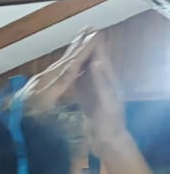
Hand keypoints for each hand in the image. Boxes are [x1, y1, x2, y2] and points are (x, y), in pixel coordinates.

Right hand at [72, 37, 124, 153]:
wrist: (107, 143)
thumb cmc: (109, 123)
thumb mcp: (106, 102)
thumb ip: (101, 82)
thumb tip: (95, 61)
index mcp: (107, 81)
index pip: (100, 58)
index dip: (95, 44)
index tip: (89, 30)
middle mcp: (100, 83)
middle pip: (92, 61)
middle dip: (85, 48)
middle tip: (78, 34)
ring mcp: (92, 91)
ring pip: (84, 71)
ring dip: (77, 59)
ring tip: (69, 48)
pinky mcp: (85, 99)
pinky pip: (78, 83)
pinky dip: (72, 74)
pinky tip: (64, 71)